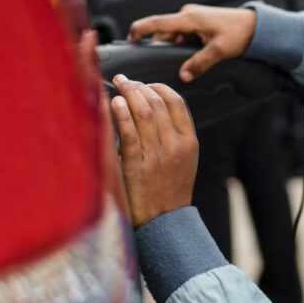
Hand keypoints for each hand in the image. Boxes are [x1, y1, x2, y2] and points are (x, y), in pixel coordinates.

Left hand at [109, 74, 197, 227]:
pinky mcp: (136, 166)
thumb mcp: (184, 160)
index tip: (145, 84)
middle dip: (139, 86)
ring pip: (143, 113)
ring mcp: (156, 156)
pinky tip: (114, 103)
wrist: (164, 222)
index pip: (177, 102)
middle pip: (158, 103)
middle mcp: (175, 146)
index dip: (159, 87)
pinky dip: (121, 114)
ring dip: (129, 94)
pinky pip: (128, 132)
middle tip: (125, 80)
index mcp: (189, 142)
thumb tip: (154, 107)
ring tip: (118, 85)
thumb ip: (175, 135)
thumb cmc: (170, 190)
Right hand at [128, 4, 255, 81]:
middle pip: (163, 32)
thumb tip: (183, 76)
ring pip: (173, 36)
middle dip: (157, 47)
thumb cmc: (239, 33)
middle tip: (151, 66)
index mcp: (189, 18)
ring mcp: (192, 18)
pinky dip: (180, 47)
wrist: (255, 25)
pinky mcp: (198, 23)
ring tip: (171, 64)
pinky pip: (182, 36)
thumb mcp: (219, 50)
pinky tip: (185, 59)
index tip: (129, 40)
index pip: (157, 22)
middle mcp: (188, 15)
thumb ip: (200, 63)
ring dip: (171, 48)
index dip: (140, 30)